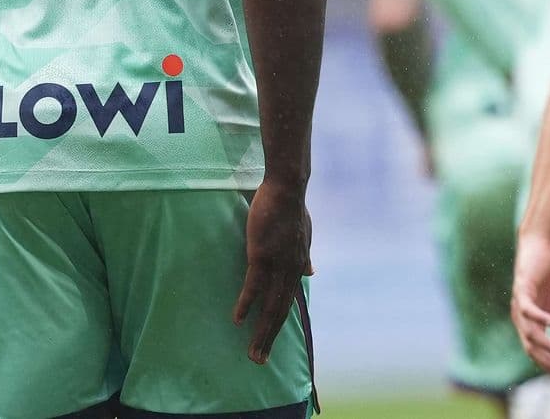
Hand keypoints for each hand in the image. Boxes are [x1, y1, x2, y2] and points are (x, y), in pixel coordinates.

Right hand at [232, 175, 312, 363]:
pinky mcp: (262, 255)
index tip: (270, 345)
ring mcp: (277, 265)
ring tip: (251, 353)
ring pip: (269, 306)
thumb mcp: (305, 237)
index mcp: (298, 267)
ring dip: (260, 332)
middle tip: (258, 361)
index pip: (287, 303)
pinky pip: (253, 285)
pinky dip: (246, 305)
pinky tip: (237, 320)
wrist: (287, 189)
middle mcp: (290, 271)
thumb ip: (305, 258)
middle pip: (279, 312)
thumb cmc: (293, 210)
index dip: (279, 325)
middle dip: (269, 339)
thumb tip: (312, 273)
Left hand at [511, 233, 549, 376]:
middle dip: (546, 360)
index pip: (537, 351)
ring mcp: (520, 307)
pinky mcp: (522, 291)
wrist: (542, 252)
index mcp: (531, 325)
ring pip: (530, 332)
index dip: (549, 363)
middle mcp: (521, 320)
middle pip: (531, 347)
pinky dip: (540, 318)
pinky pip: (528, 310)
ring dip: (546, 344)